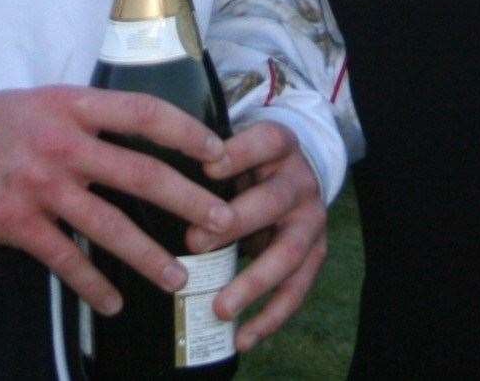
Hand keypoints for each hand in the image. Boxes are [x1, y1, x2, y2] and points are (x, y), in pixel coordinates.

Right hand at [0, 87, 234, 314]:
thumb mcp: (43, 102)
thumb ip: (88, 118)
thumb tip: (140, 137)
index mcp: (74, 105)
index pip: (145, 114)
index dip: (187, 132)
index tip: (220, 152)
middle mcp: (63, 142)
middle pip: (141, 172)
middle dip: (189, 200)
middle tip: (224, 222)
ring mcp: (40, 184)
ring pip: (109, 226)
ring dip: (148, 256)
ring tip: (178, 278)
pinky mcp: (16, 222)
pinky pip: (65, 259)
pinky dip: (92, 286)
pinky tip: (113, 304)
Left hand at [192, 120, 327, 351]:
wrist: (298, 173)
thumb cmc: (252, 163)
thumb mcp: (238, 148)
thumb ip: (212, 163)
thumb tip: (163, 189)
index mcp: (281, 144)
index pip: (265, 142)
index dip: (239, 154)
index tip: (206, 168)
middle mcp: (302, 182)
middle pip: (274, 200)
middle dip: (235, 223)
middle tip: (194, 242)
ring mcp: (313, 221)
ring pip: (288, 253)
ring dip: (253, 283)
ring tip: (220, 308)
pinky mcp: (317, 255)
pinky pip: (296, 290)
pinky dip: (270, 318)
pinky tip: (243, 338)